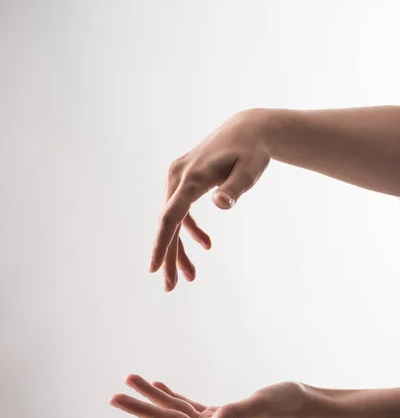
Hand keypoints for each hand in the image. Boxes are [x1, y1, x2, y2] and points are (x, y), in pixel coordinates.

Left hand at [109, 375, 307, 417]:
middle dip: (140, 410)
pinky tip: (159, 387)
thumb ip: (237, 413)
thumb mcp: (262, 404)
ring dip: (152, 398)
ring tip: (130, 380)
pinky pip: (189, 407)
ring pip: (175, 413)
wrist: (306, 406)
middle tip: (114, 396)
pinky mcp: (221, 415)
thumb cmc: (288, 404)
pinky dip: (172, 396)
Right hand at [149, 109, 272, 290]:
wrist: (248, 130)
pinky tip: (206, 245)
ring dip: (179, 248)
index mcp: (192, 178)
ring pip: (172, 219)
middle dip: (169, 257)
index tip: (153, 269)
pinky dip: (189, 230)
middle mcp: (178, 177)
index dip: (160, 244)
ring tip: (191, 276)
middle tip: (171, 288)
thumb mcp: (250, 169)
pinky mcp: (183, 179)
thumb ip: (235, 188)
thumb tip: (221, 203)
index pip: (171, 216)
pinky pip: (180, 210)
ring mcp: (177, 177)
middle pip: (168, 223)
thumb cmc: (252, 151)